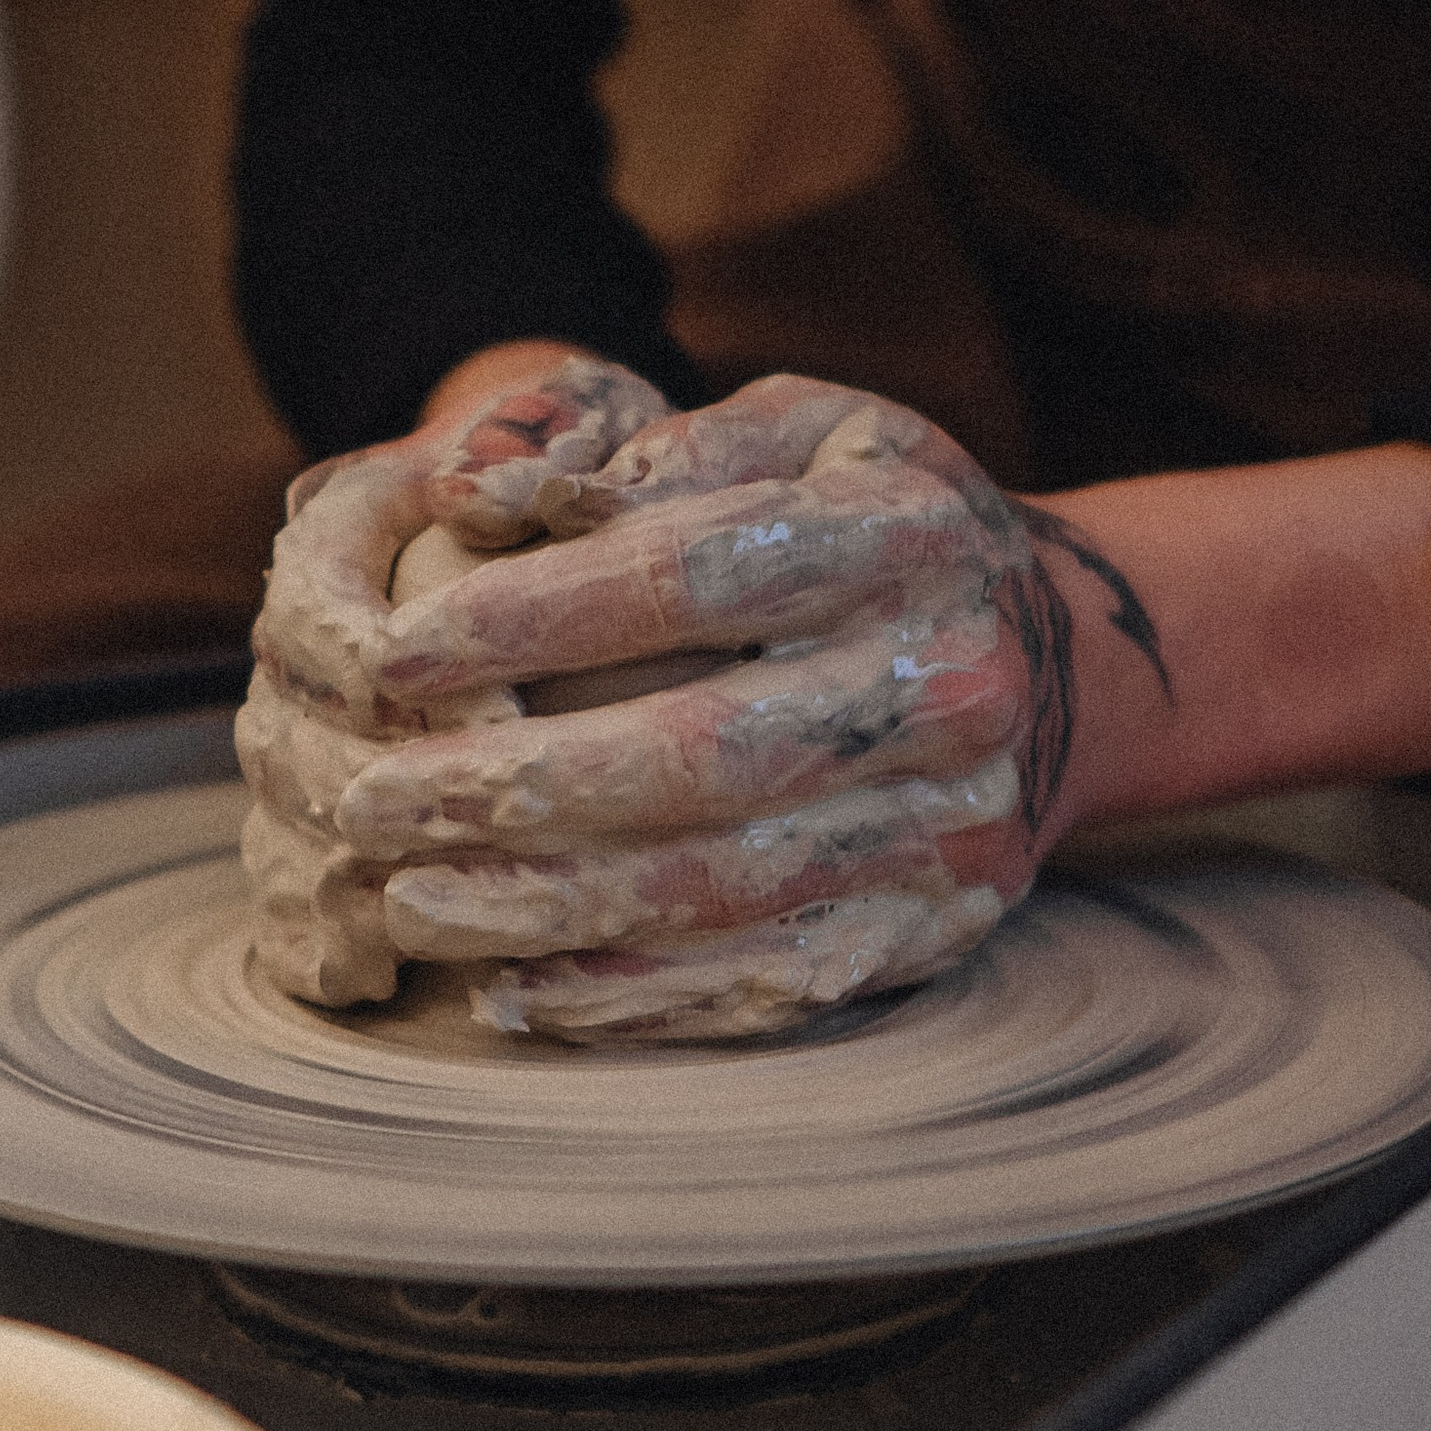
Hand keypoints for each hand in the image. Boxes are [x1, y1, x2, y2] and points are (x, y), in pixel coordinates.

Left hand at [275, 371, 1143, 1037]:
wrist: (1061, 663)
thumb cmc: (877, 524)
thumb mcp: (813, 431)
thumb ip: (676, 446)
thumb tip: (508, 492)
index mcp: (910, 536)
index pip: (696, 575)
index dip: (535, 618)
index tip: (397, 653)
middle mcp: (952, 683)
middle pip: (703, 755)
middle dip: (517, 788)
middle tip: (369, 800)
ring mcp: (955, 821)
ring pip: (724, 888)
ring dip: (550, 910)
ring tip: (411, 902)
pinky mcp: (939, 926)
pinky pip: (771, 983)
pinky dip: (634, 998)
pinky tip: (515, 992)